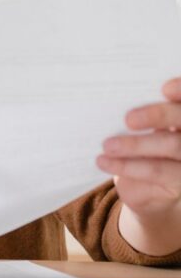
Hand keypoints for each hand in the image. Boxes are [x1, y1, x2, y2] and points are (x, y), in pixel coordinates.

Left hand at [97, 78, 180, 251]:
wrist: (144, 190)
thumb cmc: (136, 148)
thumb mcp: (135, 129)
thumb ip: (133, 114)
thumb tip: (106, 97)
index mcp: (178, 113)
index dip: (180, 90)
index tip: (163, 88)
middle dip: (158, 115)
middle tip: (129, 118)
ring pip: (172, 145)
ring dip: (135, 145)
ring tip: (107, 145)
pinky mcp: (179, 180)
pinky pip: (156, 171)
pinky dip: (127, 166)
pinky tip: (104, 161)